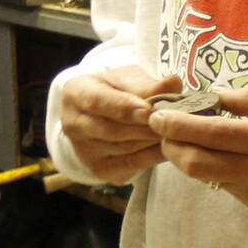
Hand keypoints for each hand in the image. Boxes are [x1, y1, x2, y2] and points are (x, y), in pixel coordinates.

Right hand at [59, 68, 180, 184]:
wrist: (100, 113)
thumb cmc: (116, 89)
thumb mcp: (128, 78)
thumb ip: (148, 83)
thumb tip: (174, 82)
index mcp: (76, 93)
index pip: (99, 102)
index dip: (124, 108)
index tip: (149, 111)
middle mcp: (73, 124)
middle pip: (111, 130)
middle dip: (144, 127)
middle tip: (172, 122)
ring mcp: (84, 150)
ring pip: (123, 149)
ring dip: (151, 141)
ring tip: (174, 132)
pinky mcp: (99, 169)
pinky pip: (130, 164)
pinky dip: (152, 156)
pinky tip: (168, 147)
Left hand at [149, 84, 247, 224]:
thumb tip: (217, 94)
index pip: (211, 133)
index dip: (178, 125)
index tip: (158, 115)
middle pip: (194, 162)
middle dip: (169, 144)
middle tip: (160, 127)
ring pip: (202, 176)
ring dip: (184, 156)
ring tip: (181, 136)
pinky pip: (220, 183)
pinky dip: (207, 166)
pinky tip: (210, 152)